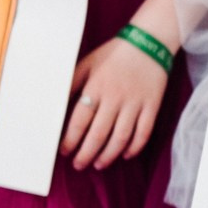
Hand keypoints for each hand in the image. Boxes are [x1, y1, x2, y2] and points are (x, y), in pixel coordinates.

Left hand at [61, 33, 168, 169]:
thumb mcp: (87, 63)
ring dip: (108, 155)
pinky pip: (144, 132)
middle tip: (78, 165)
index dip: (70, 140)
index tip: (64, 151)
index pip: (80, 120)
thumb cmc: (114, 54)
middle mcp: (115, 98)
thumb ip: (71, 83)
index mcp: (96, 87)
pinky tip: (125, 155)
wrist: (149, 42)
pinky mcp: (152, 106)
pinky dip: (135, 147)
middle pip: (98, 134)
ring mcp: (135, 103)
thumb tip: (55, 103)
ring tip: (99, 165)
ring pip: (121, 138)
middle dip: (86, 154)